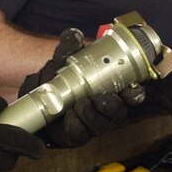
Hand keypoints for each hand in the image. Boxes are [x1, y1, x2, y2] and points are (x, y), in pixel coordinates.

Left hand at [18, 28, 138, 147]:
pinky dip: (77, 125)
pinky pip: (81, 134)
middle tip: (103, 98)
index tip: (132, 90)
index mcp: (108, 88)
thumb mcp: (62, 60)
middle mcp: (104, 107)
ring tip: (82, 104)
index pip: (130, 93)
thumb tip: (75, 35)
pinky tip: (70, 116)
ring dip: (93, 115)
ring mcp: (91, 123)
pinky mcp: (77, 135)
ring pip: (101, 124)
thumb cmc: (58, 80)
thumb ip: (69, 47)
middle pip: (118, 112)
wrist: (37, 99)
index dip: (134, 93)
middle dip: (113, 106)